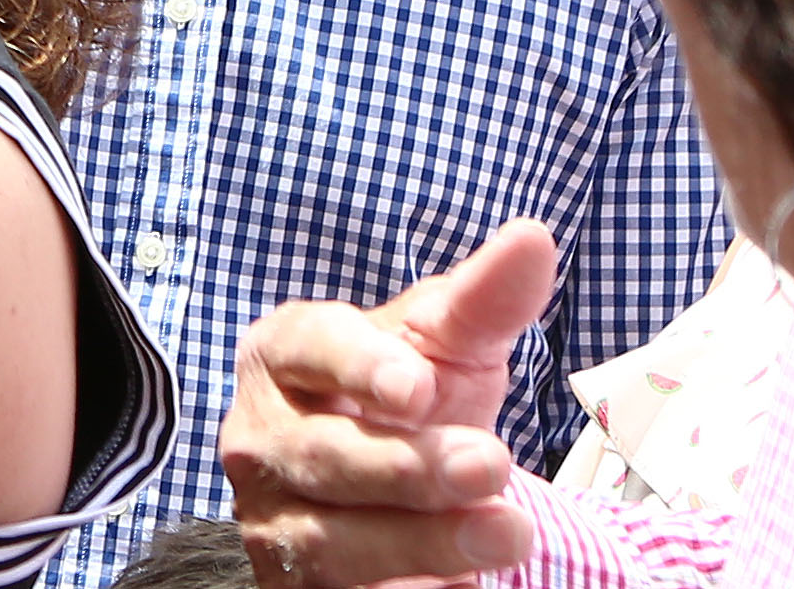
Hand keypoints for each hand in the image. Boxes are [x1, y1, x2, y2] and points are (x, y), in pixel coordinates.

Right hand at [219, 220, 555, 587]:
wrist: (390, 494)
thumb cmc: (412, 400)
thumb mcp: (446, 348)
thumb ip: (482, 302)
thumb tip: (535, 239)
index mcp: (284, 358)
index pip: (307, 349)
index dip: (359, 367)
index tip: (419, 385)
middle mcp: (259, 439)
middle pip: (322, 455)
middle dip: (407, 466)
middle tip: (493, 463)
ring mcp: (271, 522)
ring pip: (329, 541)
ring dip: (419, 543)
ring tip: (509, 534)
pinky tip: (459, 588)